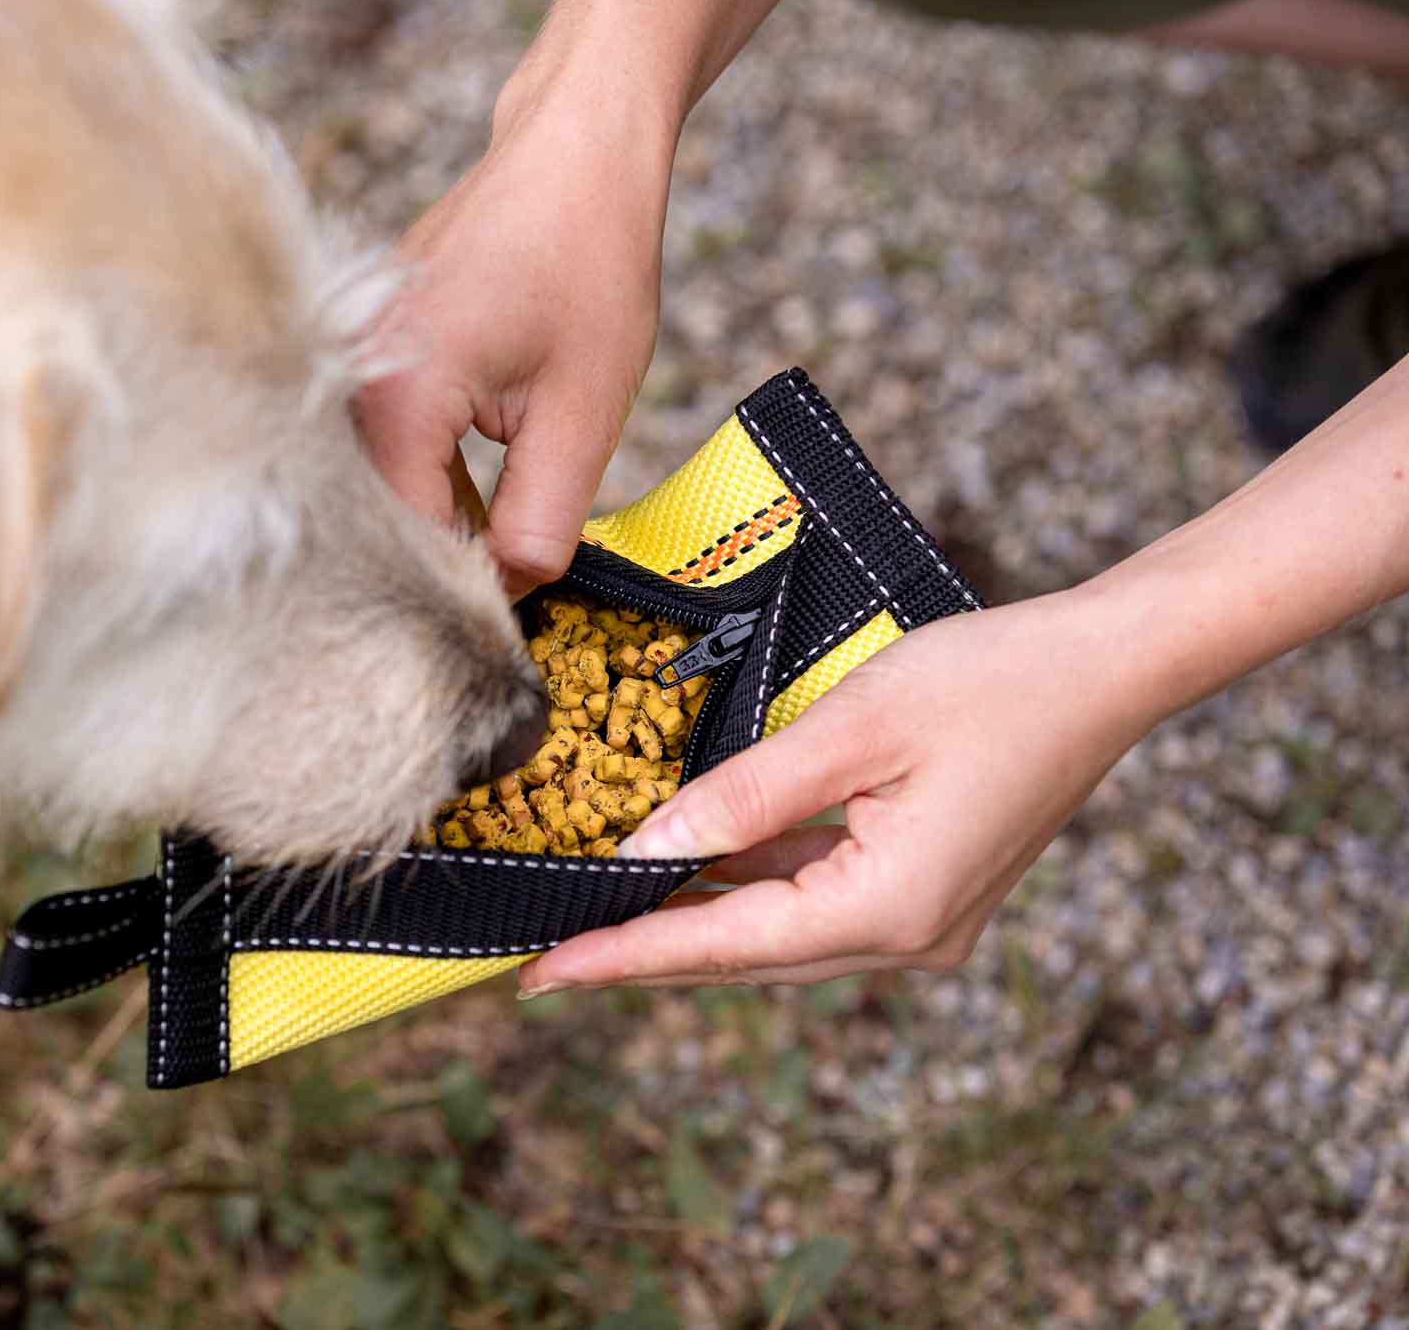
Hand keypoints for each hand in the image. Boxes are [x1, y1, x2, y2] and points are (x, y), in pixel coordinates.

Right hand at [356, 77, 673, 596]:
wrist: (573, 150)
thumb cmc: (586, 257)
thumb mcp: (583, 412)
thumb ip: (542, 522)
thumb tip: (512, 599)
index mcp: (393, 401)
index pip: (409, 546)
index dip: (465, 594)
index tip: (513, 626)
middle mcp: (344, 384)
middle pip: (376, 522)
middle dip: (442, 564)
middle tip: (509, 590)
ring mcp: (345, 366)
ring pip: (374, 489)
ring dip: (432, 522)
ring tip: (497, 534)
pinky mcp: (361, 358)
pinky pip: (377, 448)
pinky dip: (424, 479)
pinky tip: (476, 488)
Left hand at [517, 591, 1158, 990]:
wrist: (1105, 667)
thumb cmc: (992, 680)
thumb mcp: (850, 727)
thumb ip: (742, 795)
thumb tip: (645, 851)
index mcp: (888, 908)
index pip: (722, 946)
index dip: (623, 957)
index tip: (538, 975)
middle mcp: (906, 938)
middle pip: (744, 955)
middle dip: (643, 950)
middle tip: (543, 956)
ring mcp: (922, 923)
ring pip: (776, 935)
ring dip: (691, 921)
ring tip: (597, 913)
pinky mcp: (925, 891)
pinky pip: (813, 902)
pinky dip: (748, 888)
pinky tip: (690, 866)